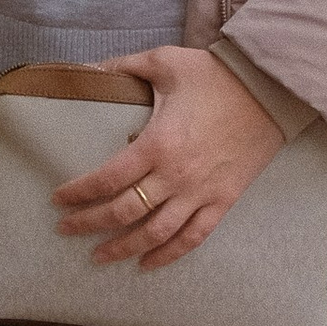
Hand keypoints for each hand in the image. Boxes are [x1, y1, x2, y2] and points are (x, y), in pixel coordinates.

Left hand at [54, 46, 287, 268]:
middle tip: (65, 230)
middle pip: (123, 212)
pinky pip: (193, 237)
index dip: (78, 193)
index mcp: (156, 143)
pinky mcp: (223, 201)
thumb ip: (124, 66)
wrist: (269, 89)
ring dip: (123, 248)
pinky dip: (169, 254)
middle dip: (89, 224)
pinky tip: (148, 264)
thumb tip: (88, 69)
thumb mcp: (165, 61)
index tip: (58, 200)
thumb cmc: (215, 75)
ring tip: (98, 256)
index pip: (107, 179)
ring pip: (155, 233)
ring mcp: (200, 193)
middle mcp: (175, 175)